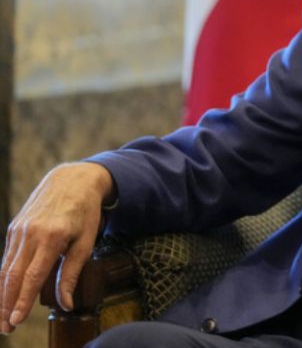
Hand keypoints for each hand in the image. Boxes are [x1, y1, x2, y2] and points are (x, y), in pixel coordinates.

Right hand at [1, 162, 112, 333]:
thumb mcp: (86, 241)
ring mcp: (19, 229)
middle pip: (13, 276)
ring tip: (2, 317)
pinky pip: (6, 256)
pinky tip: (4, 292)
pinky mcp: (14, 227)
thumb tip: (66, 304)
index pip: (33, 276)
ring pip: (5, 268)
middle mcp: (30, 233)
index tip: (16, 320)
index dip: (22, 300)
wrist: (72, 179)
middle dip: (6, 304)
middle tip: (6, 327)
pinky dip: (3, 277)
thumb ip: (72, 273)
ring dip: (1, 294)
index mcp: (51, 237)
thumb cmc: (84, 212)